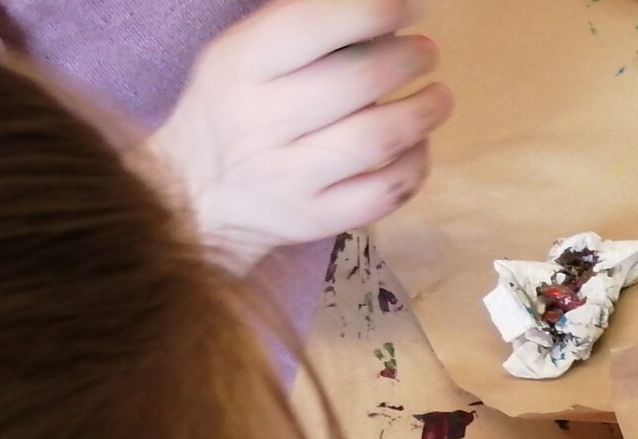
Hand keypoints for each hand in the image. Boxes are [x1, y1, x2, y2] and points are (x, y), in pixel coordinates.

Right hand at [142, 0, 451, 272]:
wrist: (199, 195)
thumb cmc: (237, 106)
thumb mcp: (246, 54)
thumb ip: (305, 29)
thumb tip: (380, 14)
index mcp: (241, 66)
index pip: (310, 28)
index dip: (370, 12)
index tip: (407, 8)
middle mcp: (261, 122)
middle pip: (354, 83)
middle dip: (405, 61)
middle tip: (426, 52)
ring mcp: (289, 178)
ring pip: (375, 141)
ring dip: (421, 113)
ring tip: (439, 97)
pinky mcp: (314, 219)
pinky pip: (382, 194)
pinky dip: (414, 165)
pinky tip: (419, 144)